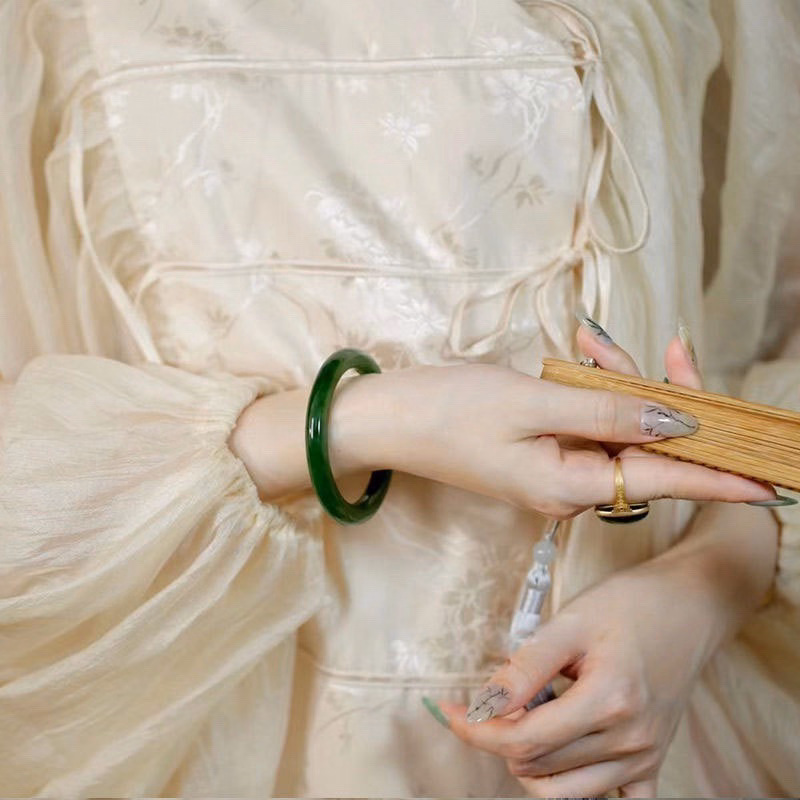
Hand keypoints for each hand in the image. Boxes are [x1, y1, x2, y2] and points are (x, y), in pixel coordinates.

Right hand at [430, 320, 779, 796]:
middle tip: (670, 353)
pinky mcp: (538, 459)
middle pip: (641, 453)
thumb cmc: (450, 410)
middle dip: (662, 405)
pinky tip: (584, 360)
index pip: (662, 479)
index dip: (719, 476)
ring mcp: (551, 476)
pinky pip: (585, 430)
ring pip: (614, 436)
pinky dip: (594, 397)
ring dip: (621, 391)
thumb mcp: (532, 403)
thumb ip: (607, 413)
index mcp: (568, 486)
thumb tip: (678, 423)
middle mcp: (568, 491)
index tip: (771, 482)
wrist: (388, 420)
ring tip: (597, 346)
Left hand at [440, 546, 735, 796]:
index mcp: (608, 701)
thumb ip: (527, 667)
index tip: (451, 712)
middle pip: (539, 767)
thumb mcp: (570, 621)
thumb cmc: (630, 604)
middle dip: (502, 736)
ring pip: (566, 792)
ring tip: (531, 716)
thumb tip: (485, 703)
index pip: (523, 740)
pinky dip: (578, 786)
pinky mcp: (653, 762)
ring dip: (532, 761)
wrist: (688, 605)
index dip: (476, 730)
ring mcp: (645, 757)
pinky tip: (565, 757)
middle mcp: (630, 740)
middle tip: (497, 698)